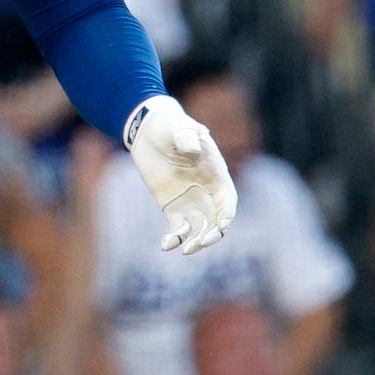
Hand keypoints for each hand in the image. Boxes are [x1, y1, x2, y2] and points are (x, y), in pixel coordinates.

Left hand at [124, 93, 236, 254]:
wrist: (147, 129)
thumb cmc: (169, 125)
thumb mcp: (178, 127)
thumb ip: (187, 137)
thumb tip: (193, 148)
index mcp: (216, 173)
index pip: (227, 200)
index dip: (227, 215)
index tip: (221, 227)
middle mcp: (206, 190)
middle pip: (216, 220)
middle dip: (212, 234)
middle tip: (199, 244)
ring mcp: (189, 200)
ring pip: (199, 228)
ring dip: (196, 241)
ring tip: (185, 250)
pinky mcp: (171, 206)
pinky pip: (177, 227)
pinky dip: (174, 238)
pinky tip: (166, 245)